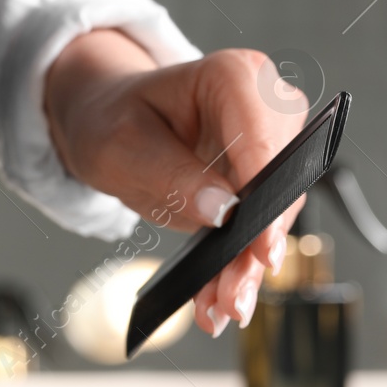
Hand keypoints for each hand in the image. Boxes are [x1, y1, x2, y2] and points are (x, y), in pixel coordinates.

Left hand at [44, 31, 306, 336]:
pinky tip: (220, 300)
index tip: (260, 249)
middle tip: (231, 300)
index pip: (264, 140)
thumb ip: (169, 175)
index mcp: (234, 77)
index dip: (267, 198)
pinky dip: (237, 265)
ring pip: (274, 215)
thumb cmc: (113, 121)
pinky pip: (259, 227)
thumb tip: (223, 211)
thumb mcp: (120, 148)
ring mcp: (271, 143)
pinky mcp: (264, 178)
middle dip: (255, 247)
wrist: (108, 123)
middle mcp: (266, 103)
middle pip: (278, 186)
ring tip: (222, 309)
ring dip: (248, 267)